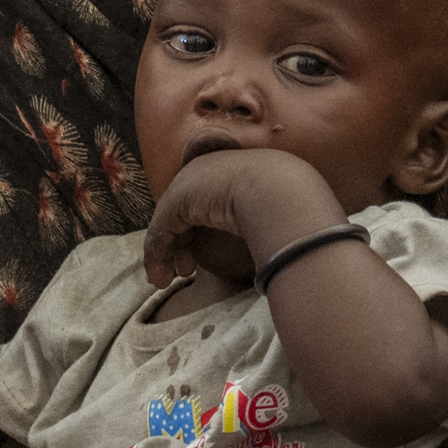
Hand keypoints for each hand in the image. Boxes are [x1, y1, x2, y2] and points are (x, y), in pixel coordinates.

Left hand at [142, 144, 346, 297]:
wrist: (280, 192)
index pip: (206, 200)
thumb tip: (271, 238)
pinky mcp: (177, 201)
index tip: (202, 254)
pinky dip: (158, 255)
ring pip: (169, 223)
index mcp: (231, 167)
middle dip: (181, 244)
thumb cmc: (290, 201)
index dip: (200, 228)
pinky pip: (162, 231)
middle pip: (184, 211)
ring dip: (166, 254)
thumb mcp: (275, 207)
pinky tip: (160, 277)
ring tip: (167, 279)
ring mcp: (189, 184)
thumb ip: (265, 216)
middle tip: (184, 270)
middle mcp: (207, 170)